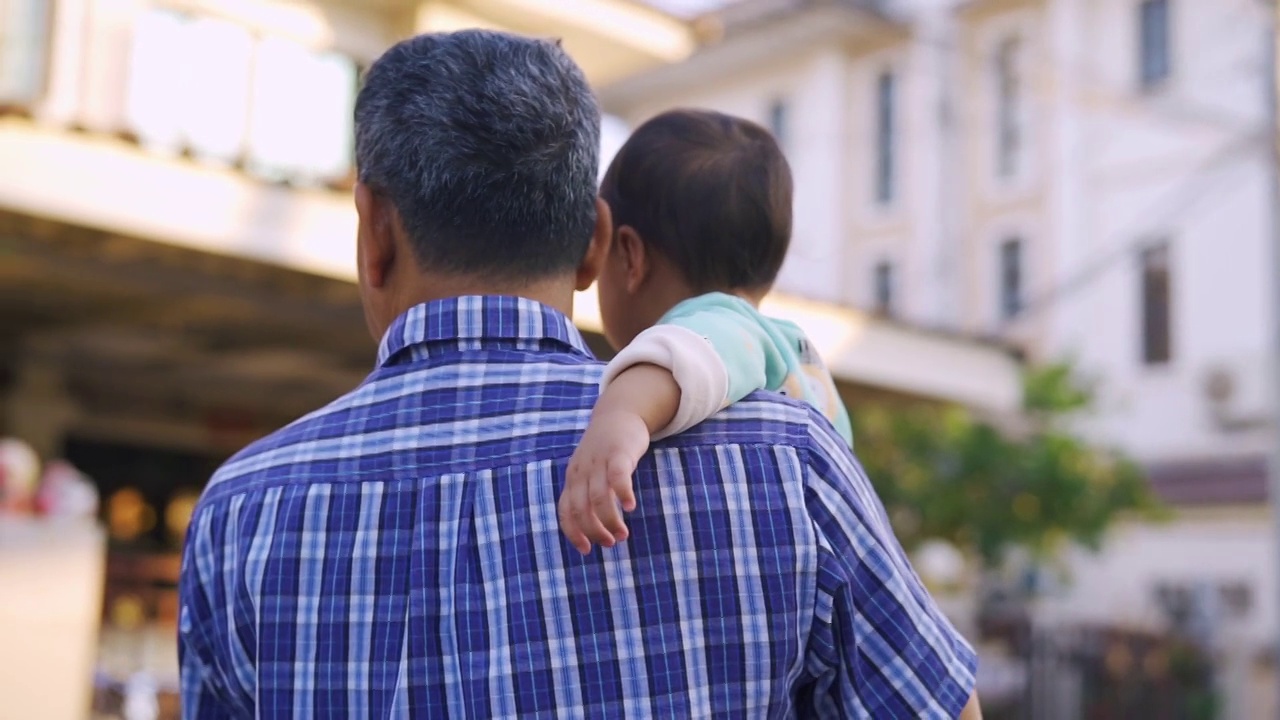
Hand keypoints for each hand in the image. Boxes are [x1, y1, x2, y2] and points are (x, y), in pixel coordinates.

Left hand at [559, 410, 650, 554]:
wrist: (617, 414)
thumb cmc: (604, 450)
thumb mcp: (588, 471)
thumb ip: (587, 494)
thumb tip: (593, 527)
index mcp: (573, 479)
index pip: (566, 511)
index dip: (574, 533)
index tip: (586, 550)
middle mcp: (581, 472)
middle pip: (581, 509)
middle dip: (594, 531)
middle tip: (610, 543)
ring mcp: (599, 462)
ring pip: (599, 498)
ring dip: (609, 520)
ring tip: (622, 535)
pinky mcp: (618, 453)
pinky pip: (617, 476)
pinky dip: (622, 494)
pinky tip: (630, 507)